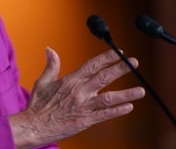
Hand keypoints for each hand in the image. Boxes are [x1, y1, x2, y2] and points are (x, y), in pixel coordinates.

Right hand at [8, 47, 145, 147]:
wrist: (34, 126)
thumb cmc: (37, 105)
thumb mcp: (42, 82)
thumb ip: (51, 65)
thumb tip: (50, 49)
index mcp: (69, 80)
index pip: (92, 65)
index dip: (107, 58)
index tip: (119, 52)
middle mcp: (78, 92)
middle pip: (103, 77)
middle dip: (121, 69)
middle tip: (134, 62)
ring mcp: (83, 106)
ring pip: (108, 98)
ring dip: (126, 94)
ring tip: (141, 91)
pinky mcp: (85, 120)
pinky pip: (105, 115)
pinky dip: (117, 111)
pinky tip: (129, 107)